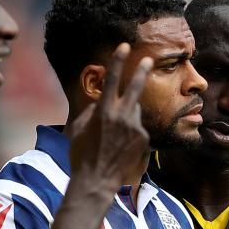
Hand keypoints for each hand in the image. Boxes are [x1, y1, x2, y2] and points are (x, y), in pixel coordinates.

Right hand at [66, 43, 153, 194]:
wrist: (97, 181)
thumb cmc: (82, 156)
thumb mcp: (79, 129)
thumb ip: (92, 111)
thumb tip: (101, 103)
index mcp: (103, 111)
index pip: (111, 80)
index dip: (117, 61)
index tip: (124, 46)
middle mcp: (122, 116)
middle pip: (135, 88)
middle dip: (141, 71)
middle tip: (148, 59)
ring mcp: (135, 127)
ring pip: (134, 112)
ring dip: (127, 115)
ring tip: (114, 135)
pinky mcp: (143, 139)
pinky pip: (137, 128)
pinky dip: (131, 132)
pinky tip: (121, 146)